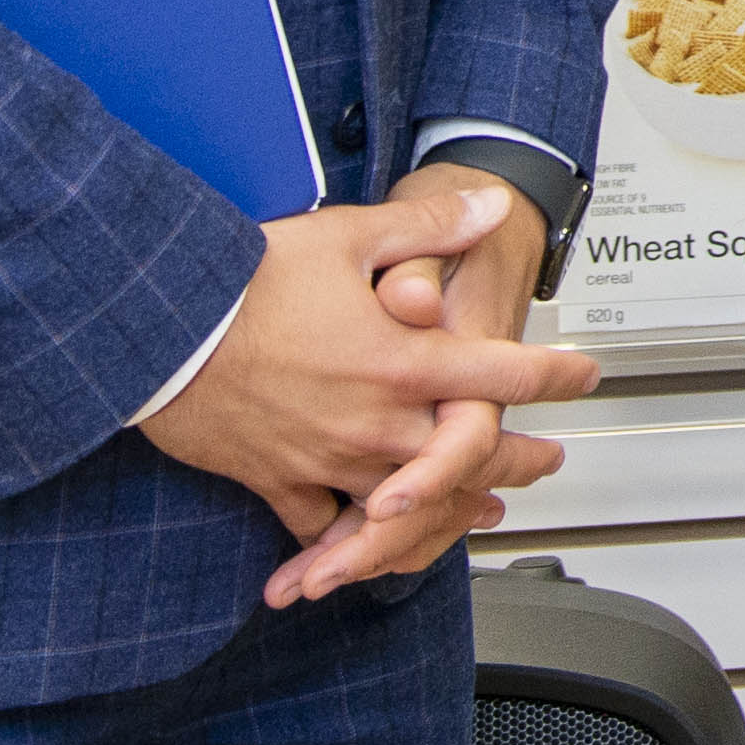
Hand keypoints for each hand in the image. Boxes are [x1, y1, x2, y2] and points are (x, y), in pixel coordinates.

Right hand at [137, 175, 593, 607]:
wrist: (160, 331)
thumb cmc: (247, 280)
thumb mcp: (348, 236)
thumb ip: (427, 230)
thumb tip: (486, 206)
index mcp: (401, 359)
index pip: (500, 372)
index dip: (552, 374)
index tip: (584, 375)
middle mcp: (374, 420)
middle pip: (466, 455)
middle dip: (514, 460)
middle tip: (546, 462)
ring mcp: (326, 458)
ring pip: (405, 503)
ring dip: (449, 508)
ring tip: (480, 509)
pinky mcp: (277, 480)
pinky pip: (325, 525)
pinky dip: (353, 537)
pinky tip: (370, 538)